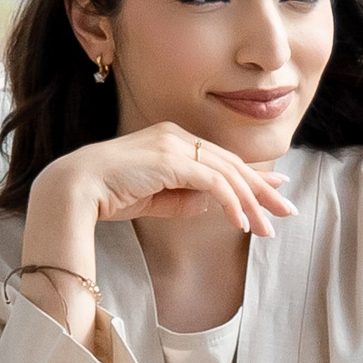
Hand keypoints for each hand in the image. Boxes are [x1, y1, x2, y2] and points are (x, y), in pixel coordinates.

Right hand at [34, 122, 295, 237]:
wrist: (76, 188)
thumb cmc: (108, 195)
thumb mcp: (155, 198)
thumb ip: (186, 198)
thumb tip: (218, 204)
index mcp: (171, 139)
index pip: (220, 158)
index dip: (251, 175)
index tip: (275, 188)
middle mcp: (176, 135)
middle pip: (232, 163)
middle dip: (262, 189)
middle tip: (285, 210)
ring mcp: (174, 145)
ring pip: (228, 172)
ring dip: (251, 202)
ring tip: (265, 226)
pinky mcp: (172, 160)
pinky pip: (214, 183)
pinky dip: (231, 203)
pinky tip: (240, 222)